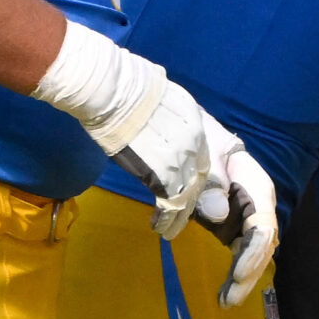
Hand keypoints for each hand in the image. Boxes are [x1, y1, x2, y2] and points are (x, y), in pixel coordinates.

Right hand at [35, 21, 213, 232]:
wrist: (115, 92)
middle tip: (182, 214)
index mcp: (195, 123)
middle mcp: (195, 144)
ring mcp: (181, 160)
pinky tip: (161, 227)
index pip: (203, 157)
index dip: (196, 176)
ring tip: (171, 229)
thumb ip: (168, 119)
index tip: (188, 188)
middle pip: (201, 179)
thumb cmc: (129, 90)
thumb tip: (160, 123)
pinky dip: (167, 219)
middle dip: (192, 199)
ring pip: (189, 195)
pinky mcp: (163, 175)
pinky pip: (171, 203)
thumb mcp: (162, 100)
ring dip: (180, 216)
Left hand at [195, 120, 277, 305]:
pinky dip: (232, 273)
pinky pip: (238, 253)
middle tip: (230, 299)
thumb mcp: (206, 159)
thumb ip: (211, 185)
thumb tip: (218, 214)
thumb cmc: (204, 145)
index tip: (238, 274)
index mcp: (257, 188)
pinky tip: (223, 292)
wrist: (197, 141)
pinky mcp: (233, 227)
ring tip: (225, 301)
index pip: (264, 226)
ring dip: (242, 279)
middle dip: (249, 273)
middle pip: (262, 246)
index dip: (253, 253)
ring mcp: (247, 219)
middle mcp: (258, 207)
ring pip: (253, 254)